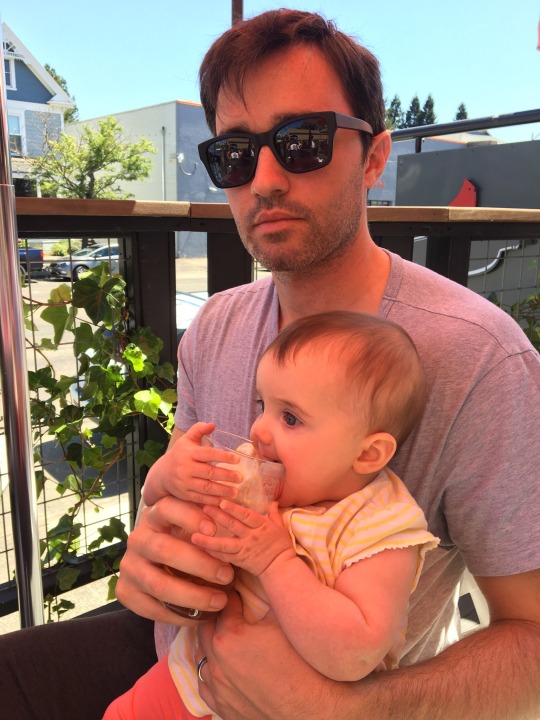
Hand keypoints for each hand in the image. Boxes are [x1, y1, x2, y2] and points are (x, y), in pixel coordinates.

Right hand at [115, 495, 234, 624]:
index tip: (214, 530)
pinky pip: (152, 608)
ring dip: (193, 595)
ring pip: (158, 584)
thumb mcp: (193, 529)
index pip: (168, 508)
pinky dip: (179, 616)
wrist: (156, 566)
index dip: (189, 517)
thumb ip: (208, 528)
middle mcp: (138, 538)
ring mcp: (129, 566)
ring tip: (220, 601)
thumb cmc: (186, 542)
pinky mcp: (125, 591)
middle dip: (199, 564)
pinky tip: (201, 616)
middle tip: (228, 575)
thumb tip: (237, 532)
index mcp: (155, 515)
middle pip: (164, 549)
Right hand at [142, 423, 241, 506]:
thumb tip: (213, 424)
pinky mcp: (184, 494)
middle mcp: (185, 468)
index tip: (237, 460)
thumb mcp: (186, 439)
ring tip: (236, 492)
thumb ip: (199, 430)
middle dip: (226, 476)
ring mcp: (184, 482)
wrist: (162, 474)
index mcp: (188, 453)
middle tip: (240, 478)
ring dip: (222, 490)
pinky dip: (213, 500)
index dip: (223, 457)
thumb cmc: (180, 454)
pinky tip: (224, 500)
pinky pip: (200, 498)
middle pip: (209, 472)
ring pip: (206, 487)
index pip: (208, 454)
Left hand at [191, 501, 294, 575]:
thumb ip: (274, 513)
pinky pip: (224, 557)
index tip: (222, 501)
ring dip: (208, 540)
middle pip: (232, 525)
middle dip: (218, 516)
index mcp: (262, 526)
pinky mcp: (239, 560)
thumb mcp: (280, 526)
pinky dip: (213, 553)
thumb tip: (272, 500)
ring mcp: (244, 549)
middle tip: (204, 507)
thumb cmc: (282, 546)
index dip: (234, 509)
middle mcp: (251, 536)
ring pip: (224, 544)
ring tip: (194, 536)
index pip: (246, 515)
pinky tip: (201, 548)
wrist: (281, 567)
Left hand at [197, 592, 341, 719]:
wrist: (318, 713)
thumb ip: (270, 597)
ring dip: (214, 644)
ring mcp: (218, 690)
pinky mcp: (223, 710)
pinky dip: (214, 672)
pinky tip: (228, 668)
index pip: (224, 603)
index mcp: (229, 637)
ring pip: (203, 657)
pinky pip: (206, 686)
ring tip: (231, 637)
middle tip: (235, 609)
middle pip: (207, 628)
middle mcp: (217, 664)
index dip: (234, 592)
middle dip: (220, 616)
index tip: (241, 586)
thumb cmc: (306, 665)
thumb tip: (266, 576)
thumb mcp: (288, 621)